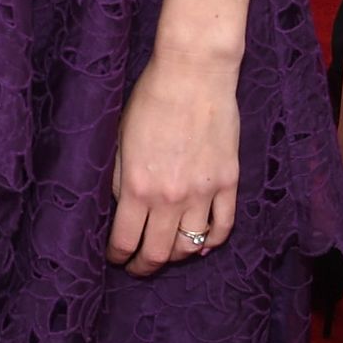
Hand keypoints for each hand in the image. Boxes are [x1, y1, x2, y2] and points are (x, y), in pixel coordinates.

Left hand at [107, 54, 239, 276]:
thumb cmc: (150, 101)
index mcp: (138, 187)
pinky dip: (212, 242)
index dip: (117, 256)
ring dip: (175, 256)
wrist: (193, 75)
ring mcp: (203, 192)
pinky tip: (201, 244)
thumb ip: (120, 180)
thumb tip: (120, 211)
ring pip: (191, 246)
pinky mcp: (229, 182)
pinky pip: (223, 226)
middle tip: (136, 267)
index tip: (114, 257)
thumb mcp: (120, 141)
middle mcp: (171, 197)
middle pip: (158, 254)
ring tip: (166, 252)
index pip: (124, 240)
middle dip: (143, 266)